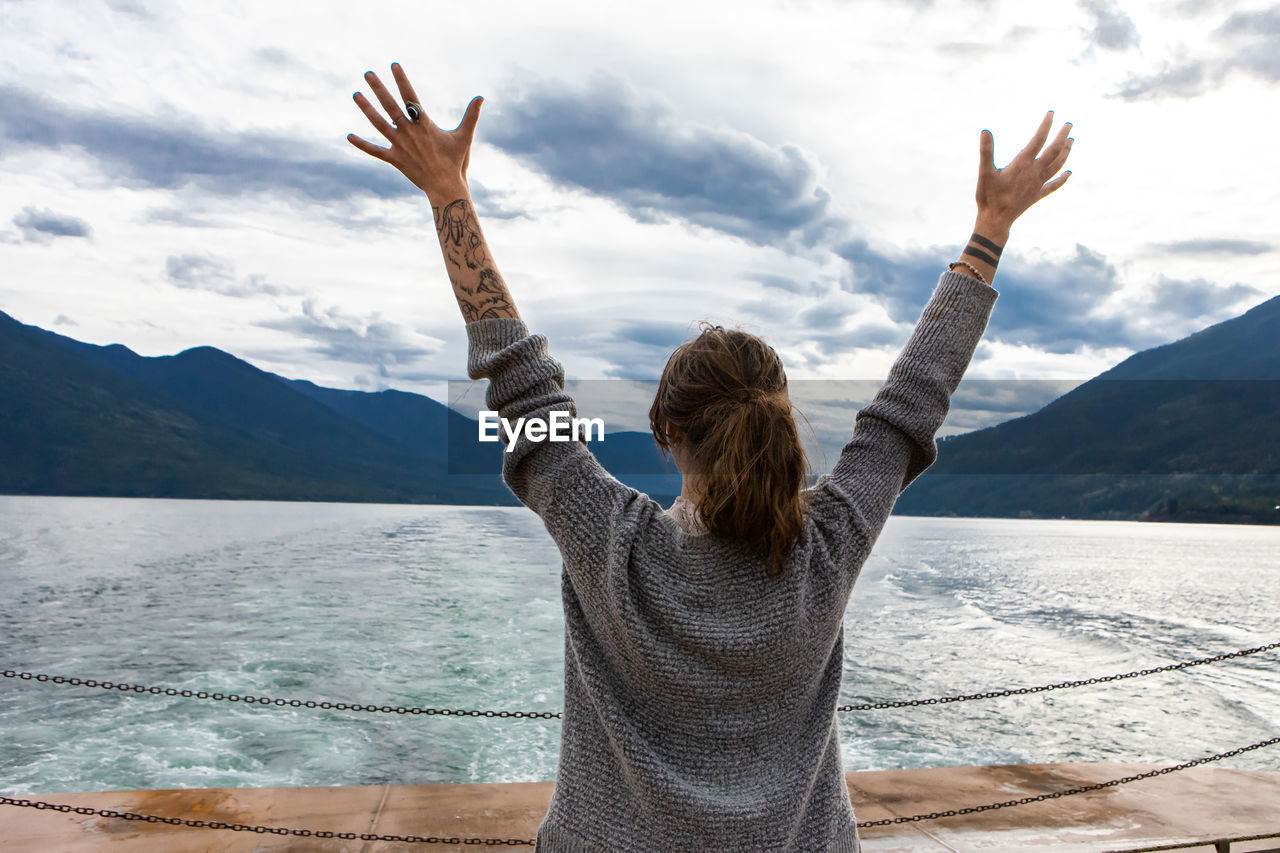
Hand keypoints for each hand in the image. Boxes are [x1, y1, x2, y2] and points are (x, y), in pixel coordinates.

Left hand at [347, 63, 482, 199]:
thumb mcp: (465, 136)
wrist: (446, 187)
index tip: (394, 65)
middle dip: (379, 89)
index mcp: (424, 125)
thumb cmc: (456, 161)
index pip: (410, 97)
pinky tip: (349, 136)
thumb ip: (471, 116)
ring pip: (379, 124)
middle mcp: (409, 133)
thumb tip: (481, 97)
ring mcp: (400, 146)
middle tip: (368, 73)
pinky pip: (376, 151)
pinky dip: (363, 144)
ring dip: (366, 109)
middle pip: (390, 106)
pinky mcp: (395, 160)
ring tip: (356, 94)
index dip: (402, 80)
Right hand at [975, 111, 1072, 232]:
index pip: (1038, 140)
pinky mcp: (1037, 195)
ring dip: (1065, 153)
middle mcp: (1034, 173)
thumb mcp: (984, 173)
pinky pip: (1053, 185)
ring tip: (1071, 141)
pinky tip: (1069, 173)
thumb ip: (986, 152)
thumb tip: (985, 131)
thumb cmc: (988, 196)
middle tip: (1069, 124)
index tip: (1052, 113)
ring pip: (1057, 165)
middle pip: (1054, 151)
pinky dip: (1062, 178)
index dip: (1046, 126)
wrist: (995, 220)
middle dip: (1062, 136)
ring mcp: (1038, 184)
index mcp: (1023, 165)